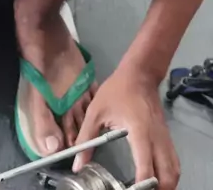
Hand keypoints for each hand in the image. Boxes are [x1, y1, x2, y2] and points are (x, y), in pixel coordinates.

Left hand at [73, 66, 179, 189]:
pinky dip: (168, 174)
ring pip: (174, 171)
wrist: (139, 73)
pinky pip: (173, 162)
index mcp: (139, 133)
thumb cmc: (117, 90)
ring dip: (165, 185)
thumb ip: (86, 139)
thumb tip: (77, 165)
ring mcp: (164, 138)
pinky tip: (156, 179)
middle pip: (167, 176)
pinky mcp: (166, 137)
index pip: (146, 168)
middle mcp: (156, 139)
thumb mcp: (96, 112)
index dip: (141, 185)